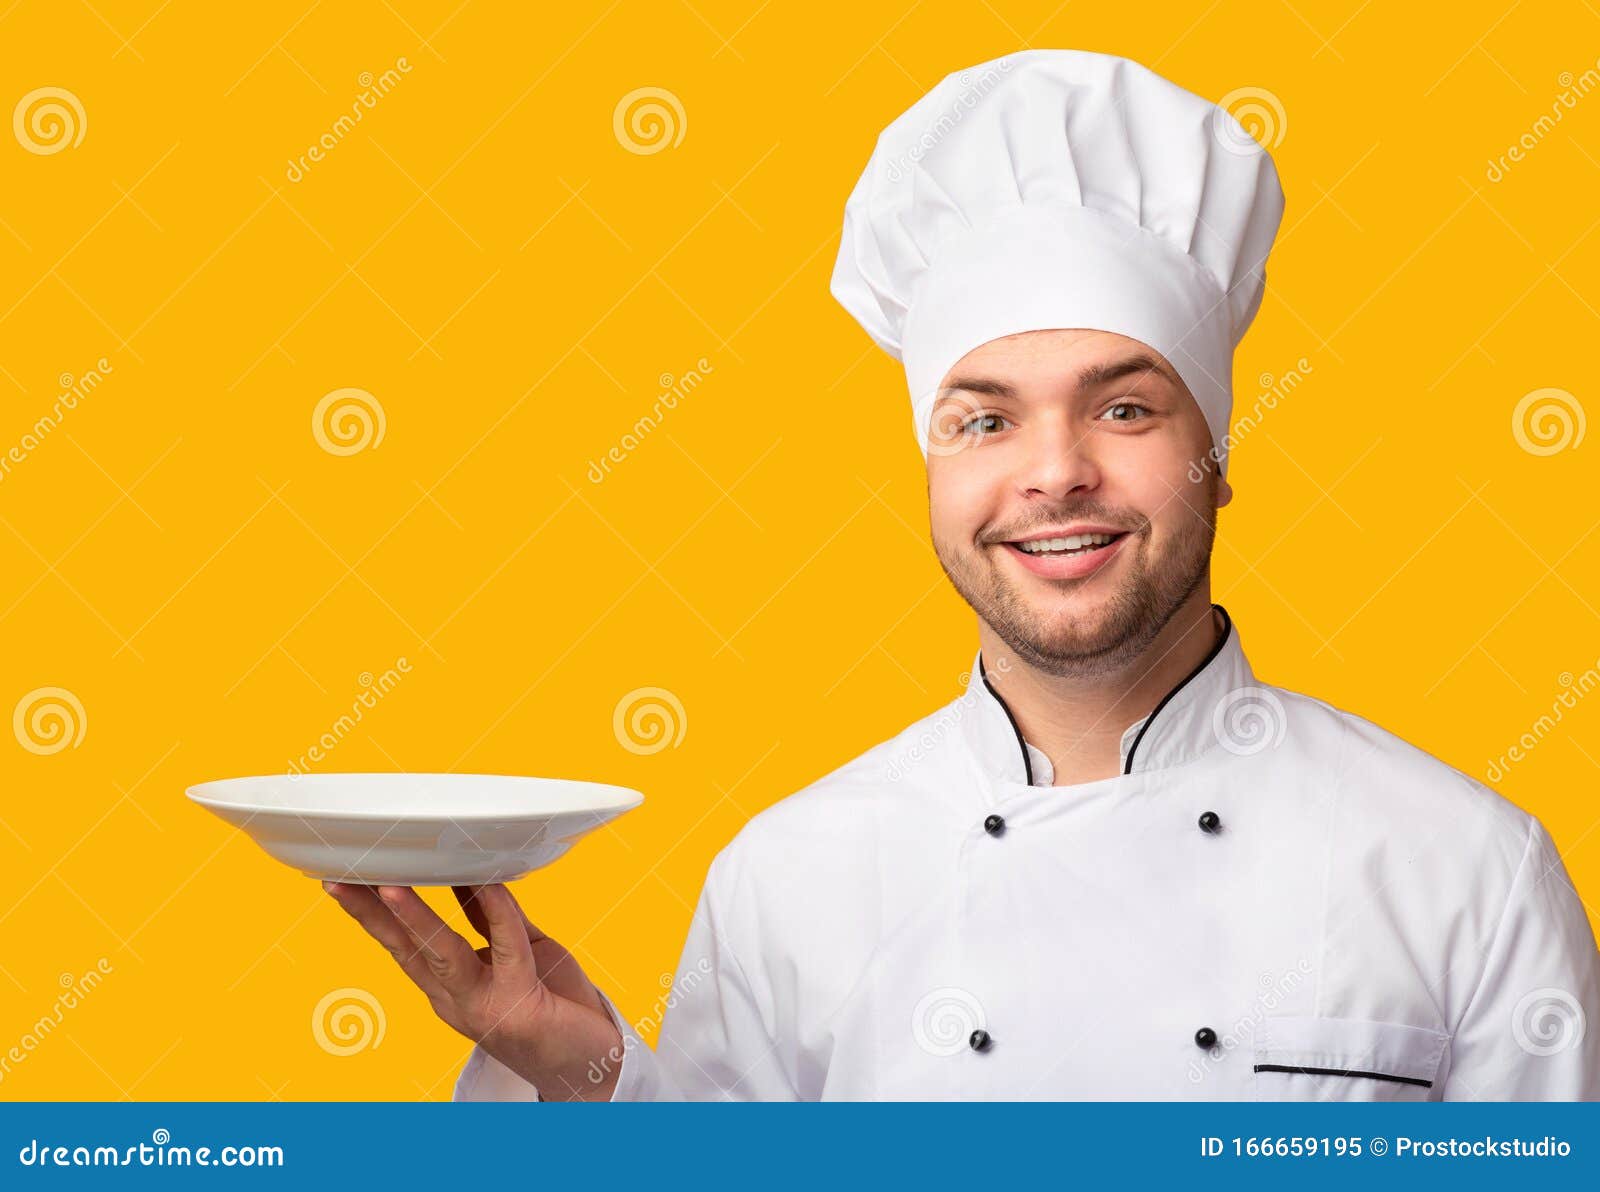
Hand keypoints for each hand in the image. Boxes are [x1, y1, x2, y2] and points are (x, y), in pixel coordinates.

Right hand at [323, 881, 623, 1100]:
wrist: (590, 1064)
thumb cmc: (554, 1002)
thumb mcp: (515, 950)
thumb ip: (490, 918)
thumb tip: (467, 871)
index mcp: (448, 986)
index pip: (400, 944)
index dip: (370, 913)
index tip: (342, 877)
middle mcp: (455, 999)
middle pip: (403, 950)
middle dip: (368, 915)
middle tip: (337, 880)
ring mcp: (484, 1005)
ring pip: (441, 955)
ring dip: (415, 920)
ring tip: (389, 887)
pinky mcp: (520, 1006)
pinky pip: (508, 949)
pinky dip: (498, 912)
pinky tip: (488, 882)